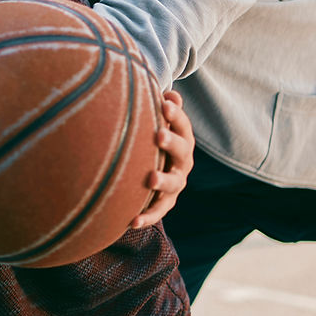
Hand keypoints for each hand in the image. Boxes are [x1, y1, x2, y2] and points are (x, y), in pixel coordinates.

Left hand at [130, 90, 194, 229]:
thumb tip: (170, 94)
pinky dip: (146, 217)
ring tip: (150, 179)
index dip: (175, 114)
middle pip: (182, 151)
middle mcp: (183, 161)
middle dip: (171, 142)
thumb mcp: (161, 121)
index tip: (164, 104)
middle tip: (158, 135)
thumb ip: (166, 108)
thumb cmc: (154, 136)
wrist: (158, 168)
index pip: (183, 125)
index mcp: (183, 138)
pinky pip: (157, 211)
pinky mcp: (165, 203)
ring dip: (162, 181)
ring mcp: (176, 183)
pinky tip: (132, 221)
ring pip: (173, 184)